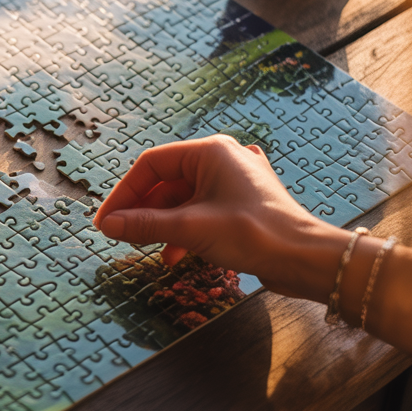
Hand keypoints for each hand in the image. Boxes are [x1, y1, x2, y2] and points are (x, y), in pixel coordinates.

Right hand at [93, 134, 349, 301]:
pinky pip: (200, 212)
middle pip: (165, 183)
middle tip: (122, 236)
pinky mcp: (240, 205)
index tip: (107, 220)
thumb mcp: (190, 229)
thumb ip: (145, 224)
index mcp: (211, 151)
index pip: (151, 165)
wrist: (304, 259)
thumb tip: (108, 225)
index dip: (124, 193)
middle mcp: (222, 160)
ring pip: (182, 200)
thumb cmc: (254, 233)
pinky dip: (184, 231)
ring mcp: (233, 182)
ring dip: (162, 225)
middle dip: (143, 212)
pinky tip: (177, 255)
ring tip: (151, 249)